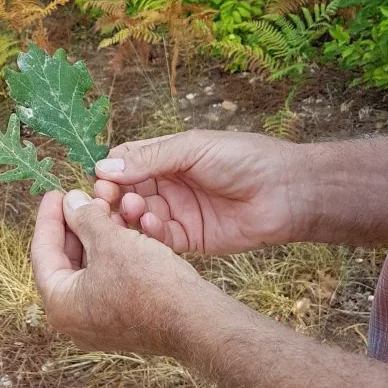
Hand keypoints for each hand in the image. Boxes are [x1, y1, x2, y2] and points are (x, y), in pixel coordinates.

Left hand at [30, 189, 206, 355]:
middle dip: (76, 226)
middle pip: (65, 261)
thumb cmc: (150, 283)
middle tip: (83, 199)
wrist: (196, 321)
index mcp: (60, 305)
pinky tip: (123, 232)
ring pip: (88, 270)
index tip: (56, 193)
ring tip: (106, 210)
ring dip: (96, 238)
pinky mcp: (122, 322)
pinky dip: (112, 257)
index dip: (49, 217)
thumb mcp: (112, 241)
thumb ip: (85, 218)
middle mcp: (74, 321)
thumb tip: (71, 201)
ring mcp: (98, 324)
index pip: (42, 252)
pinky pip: (107, 282)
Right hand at [93, 130, 298, 254]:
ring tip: (133, 211)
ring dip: (130, 215)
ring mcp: (178, 212)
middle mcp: (169, 185)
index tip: (100, 180)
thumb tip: (104, 166)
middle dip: (114, 197)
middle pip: (127, 192)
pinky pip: (161, 239)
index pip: (126, 163)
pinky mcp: (190, 239)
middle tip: (107, 202)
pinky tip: (153, 224)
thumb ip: (151, 158)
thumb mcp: (194, 149)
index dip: (110, 172)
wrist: (287, 192)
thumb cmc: (245, 159)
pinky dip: (152, 233)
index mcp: (168, 157)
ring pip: (140, 217)